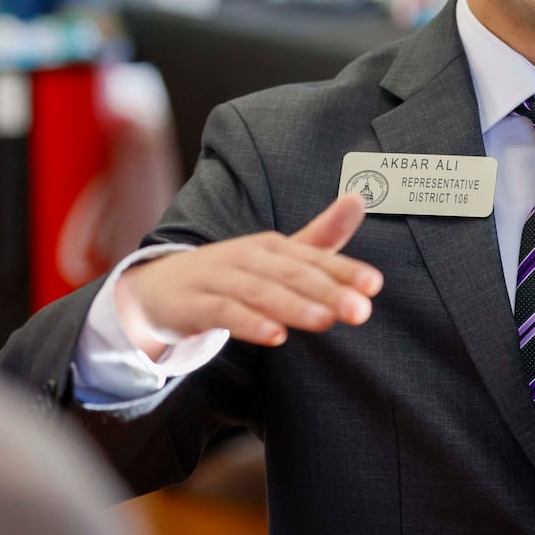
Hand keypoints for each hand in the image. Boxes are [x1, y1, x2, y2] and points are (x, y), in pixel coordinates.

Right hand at [114, 195, 382, 359]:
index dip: (345, 271)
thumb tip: (360, 198)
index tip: (374, 285)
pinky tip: (274, 336)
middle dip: (329, 291)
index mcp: (273, 247)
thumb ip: (321, 238)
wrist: (160, 288)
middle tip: (362, 310)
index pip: (314, 258)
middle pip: (293, 275)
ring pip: (262, 292)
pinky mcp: (196, 304)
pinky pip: (225, 313)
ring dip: (295, 307)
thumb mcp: (277, 258)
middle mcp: (249, 257)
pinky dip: (250, 323)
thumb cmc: (232, 274)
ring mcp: (220, 279)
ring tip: (326, 322)